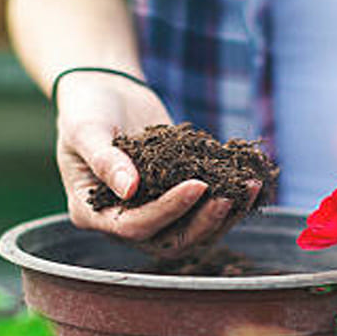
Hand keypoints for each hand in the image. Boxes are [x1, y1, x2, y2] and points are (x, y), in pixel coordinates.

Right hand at [56, 73, 257, 255]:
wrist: (105, 94)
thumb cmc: (86, 109)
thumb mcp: (87, 129)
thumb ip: (104, 159)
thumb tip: (130, 189)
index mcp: (91, 213)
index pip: (133, 226)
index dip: (167, 210)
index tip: (197, 184)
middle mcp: (121, 222)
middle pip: (168, 241)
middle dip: (202, 223)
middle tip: (228, 197)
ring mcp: (151, 214)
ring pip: (192, 234)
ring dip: (223, 217)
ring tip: (248, 188)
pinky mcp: (174, 200)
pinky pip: (203, 213)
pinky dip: (229, 203)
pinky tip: (250, 183)